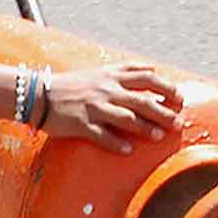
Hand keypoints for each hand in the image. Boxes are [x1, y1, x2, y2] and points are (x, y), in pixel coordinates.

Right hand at [42, 63, 183, 153]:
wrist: (38, 94)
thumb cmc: (71, 85)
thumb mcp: (99, 71)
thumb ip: (125, 70)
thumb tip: (152, 67)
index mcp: (111, 76)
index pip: (146, 77)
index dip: (166, 87)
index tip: (180, 99)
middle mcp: (105, 90)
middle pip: (141, 100)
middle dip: (163, 113)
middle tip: (178, 123)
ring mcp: (93, 107)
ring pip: (125, 117)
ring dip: (144, 127)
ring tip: (159, 136)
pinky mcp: (80, 124)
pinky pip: (101, 134)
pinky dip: (116, 143)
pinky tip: (128, 149)